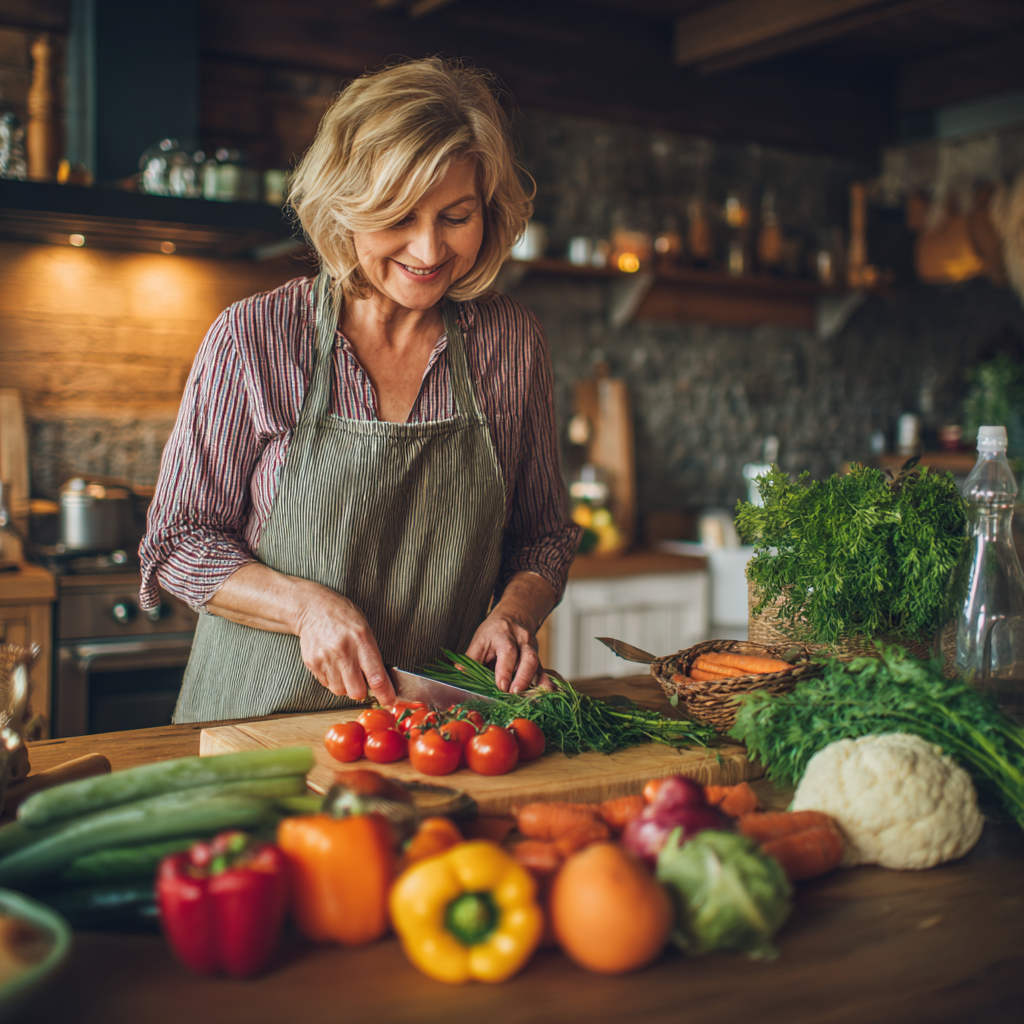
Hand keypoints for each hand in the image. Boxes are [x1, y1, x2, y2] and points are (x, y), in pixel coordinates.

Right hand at [293, 585, 394, 703]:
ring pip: (340, 691)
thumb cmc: (344, 618)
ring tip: (344, 668)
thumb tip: (380, 683)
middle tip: (361, 681)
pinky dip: (332, 680)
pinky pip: (326, 684)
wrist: (313, 608)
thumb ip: (372, 655)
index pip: (376, 676)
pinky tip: (333, 664)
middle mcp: (343, 651)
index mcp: (362, 640)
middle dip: (362, 691)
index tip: (389, 701)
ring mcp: (326, 658)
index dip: (385, 694)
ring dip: (345, 686)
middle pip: (356, 691)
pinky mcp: (312, 663)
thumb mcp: (365, 630)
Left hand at [465, 609, 554, 694]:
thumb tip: (458, 674)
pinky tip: (548, 695)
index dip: (505, 669)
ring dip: (535, 683)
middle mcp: (523, 641)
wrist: (514, 617)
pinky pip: (546, 672)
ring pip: (539, 666)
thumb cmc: (493, 632)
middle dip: (523, 677)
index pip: (508, 652)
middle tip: (514, 693)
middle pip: (529, 658)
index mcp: (504, 635)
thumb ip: (470, 658)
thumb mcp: (479, 640)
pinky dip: (547, 685)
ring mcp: (534, 650)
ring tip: (529, 699)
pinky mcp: (540, 660)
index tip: (502, 686)